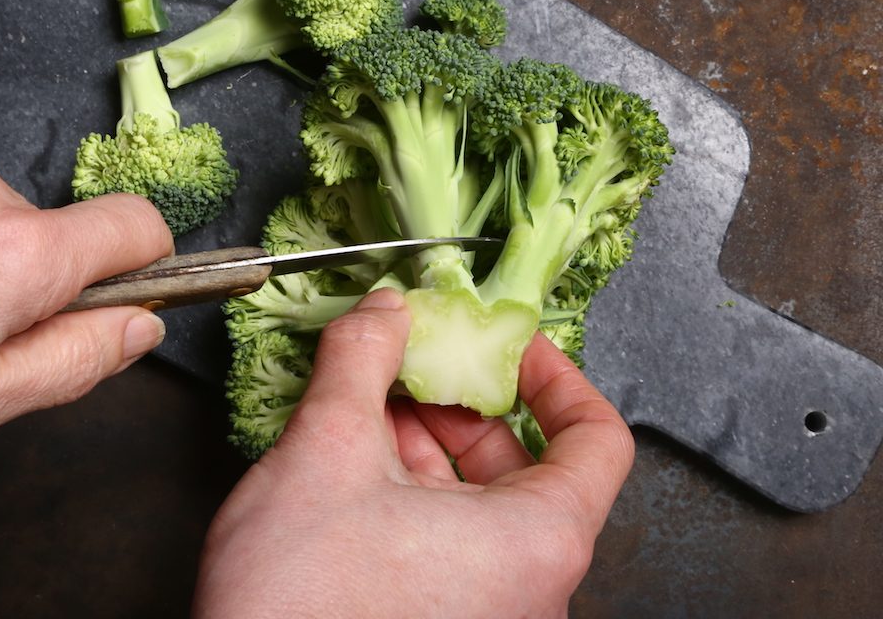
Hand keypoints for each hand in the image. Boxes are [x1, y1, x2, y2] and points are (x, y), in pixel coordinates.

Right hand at [195, 289, 634, 618]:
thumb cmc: (301, 607)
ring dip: (428, 439)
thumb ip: (360, 362)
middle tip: (414, 359)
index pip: (598, 439)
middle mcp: (528, 585)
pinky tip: (356, 457)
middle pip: (529, 463)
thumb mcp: (325, 453)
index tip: (509, 343)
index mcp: (536, 543)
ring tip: (369, 400)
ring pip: (481, 501)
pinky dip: (412, 487)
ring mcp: (486, 609)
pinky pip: (450, 539)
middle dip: (465, 400)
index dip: (555, 375)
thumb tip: (386, 310)